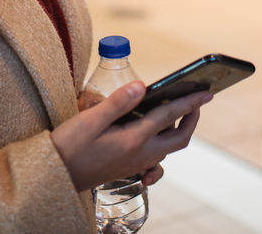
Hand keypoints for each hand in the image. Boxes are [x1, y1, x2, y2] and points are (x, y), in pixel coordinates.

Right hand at [51, 81, 210, 191]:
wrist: (54, 176)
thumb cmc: (69, 147)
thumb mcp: (90, 120)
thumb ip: (118, 103)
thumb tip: (142, 86)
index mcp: (134, 139)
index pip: (170, 115)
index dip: (190, 102)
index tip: (207, 92)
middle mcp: (140, 154)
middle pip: (180, 138)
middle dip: (192, 118)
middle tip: (196, 101)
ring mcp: (136, 164)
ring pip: (168, 148)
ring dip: (177, 130)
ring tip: (176, 111)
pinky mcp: (128, 168)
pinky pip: (154, 162)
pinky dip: (161, 150)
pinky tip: (152, 139)